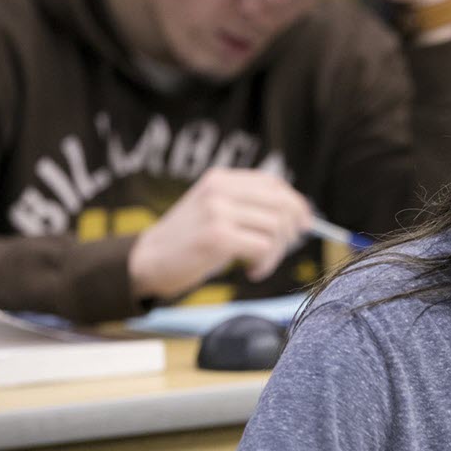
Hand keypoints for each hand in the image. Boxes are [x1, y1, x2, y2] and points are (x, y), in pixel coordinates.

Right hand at [128, 167, 312, 300]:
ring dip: (276, 254)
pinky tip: (251, 271)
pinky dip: (265, 264)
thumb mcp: (215, 211)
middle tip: (279, 251)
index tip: (304, 225)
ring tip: (259, 265)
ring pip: (276, 228)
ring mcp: (218, 211)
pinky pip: (264, 248)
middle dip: (290, 232)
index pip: (273, 183)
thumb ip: (248, 206)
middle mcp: (220, 189)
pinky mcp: (218, 237)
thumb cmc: (187, 243)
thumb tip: (299, 214)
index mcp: (220, 179)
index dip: (296, 204)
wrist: (147, 262)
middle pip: (281, 205)